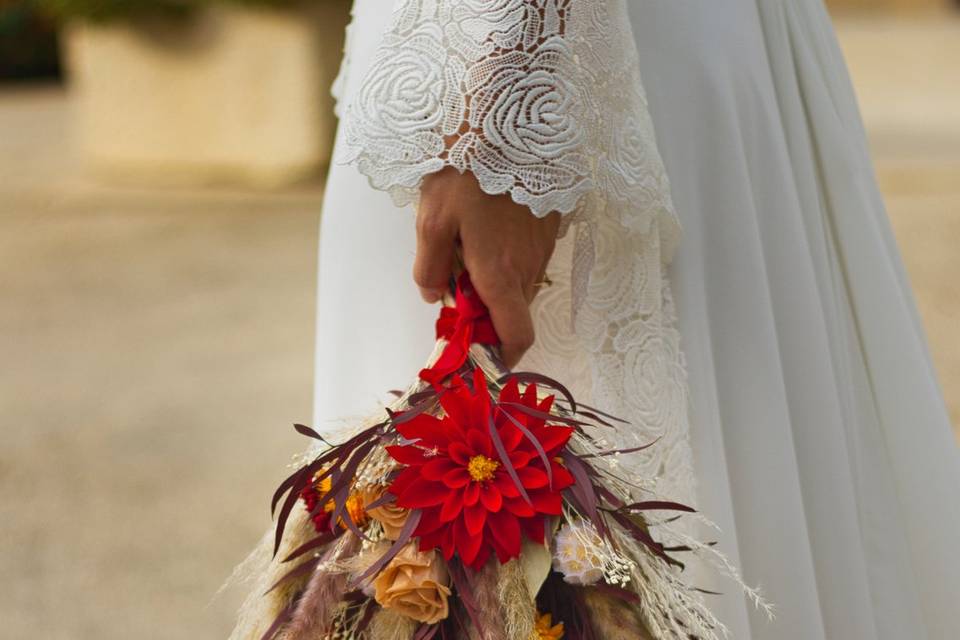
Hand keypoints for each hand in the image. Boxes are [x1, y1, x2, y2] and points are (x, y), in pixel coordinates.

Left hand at [414, 167, 560, 367]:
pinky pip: (529, 260)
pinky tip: (487, 231)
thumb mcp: (431, 220)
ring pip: (521, 286)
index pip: (517, 335)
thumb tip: (434, 297)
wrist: (505, 122)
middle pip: (515, 313)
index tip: (480, 353)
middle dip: (488, 315)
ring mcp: (543, 247)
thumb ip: (429, 268)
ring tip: (467, 251)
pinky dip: (508, 261)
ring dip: (497, 285)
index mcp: (500, 273)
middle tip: (456, 291)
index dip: (503, 355)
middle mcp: (528, 267)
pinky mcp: (549, 227)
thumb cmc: (464, 171)